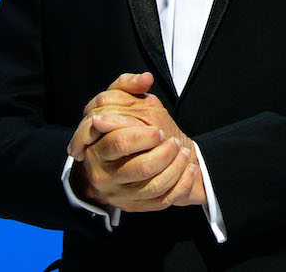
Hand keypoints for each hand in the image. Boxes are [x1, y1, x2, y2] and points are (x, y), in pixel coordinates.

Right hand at [67, 72, 206, 209]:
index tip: (159, 131)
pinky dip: (181, 184)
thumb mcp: (121, 101)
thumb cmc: (124, 126)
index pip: (119, 143)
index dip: (143, 137)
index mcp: (97, 149)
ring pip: (153, 187)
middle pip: (138, 168)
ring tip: (184, 153)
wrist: (126, 159)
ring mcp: (120, 194)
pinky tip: (189, 169)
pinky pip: (162, 201)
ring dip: (175, 168)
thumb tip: (145, 79)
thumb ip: (127, 85)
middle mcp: (104, 175)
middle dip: (162, 154)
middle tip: (172, 142)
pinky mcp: (136, 206)